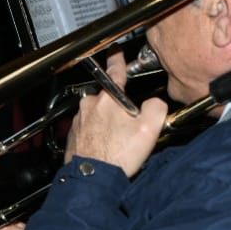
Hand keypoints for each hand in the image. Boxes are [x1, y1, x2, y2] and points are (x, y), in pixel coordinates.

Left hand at [65, 54, 166, 177]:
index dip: (118, 59)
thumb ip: (156, 107)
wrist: (94, 178)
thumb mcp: (150, 128)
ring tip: (118, 143)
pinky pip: (89, 128)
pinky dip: (98, 134)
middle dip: (120, 109)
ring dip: (108, 123)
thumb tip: (154, 103)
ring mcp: (79, 120)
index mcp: (109, 99)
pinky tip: (107, 148)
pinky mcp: (74, 134)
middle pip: (110, 98)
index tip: (117, 51)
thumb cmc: (118, 156)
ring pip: (99, 114)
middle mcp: (90, 105)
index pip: (115, 71)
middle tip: (129, 129)